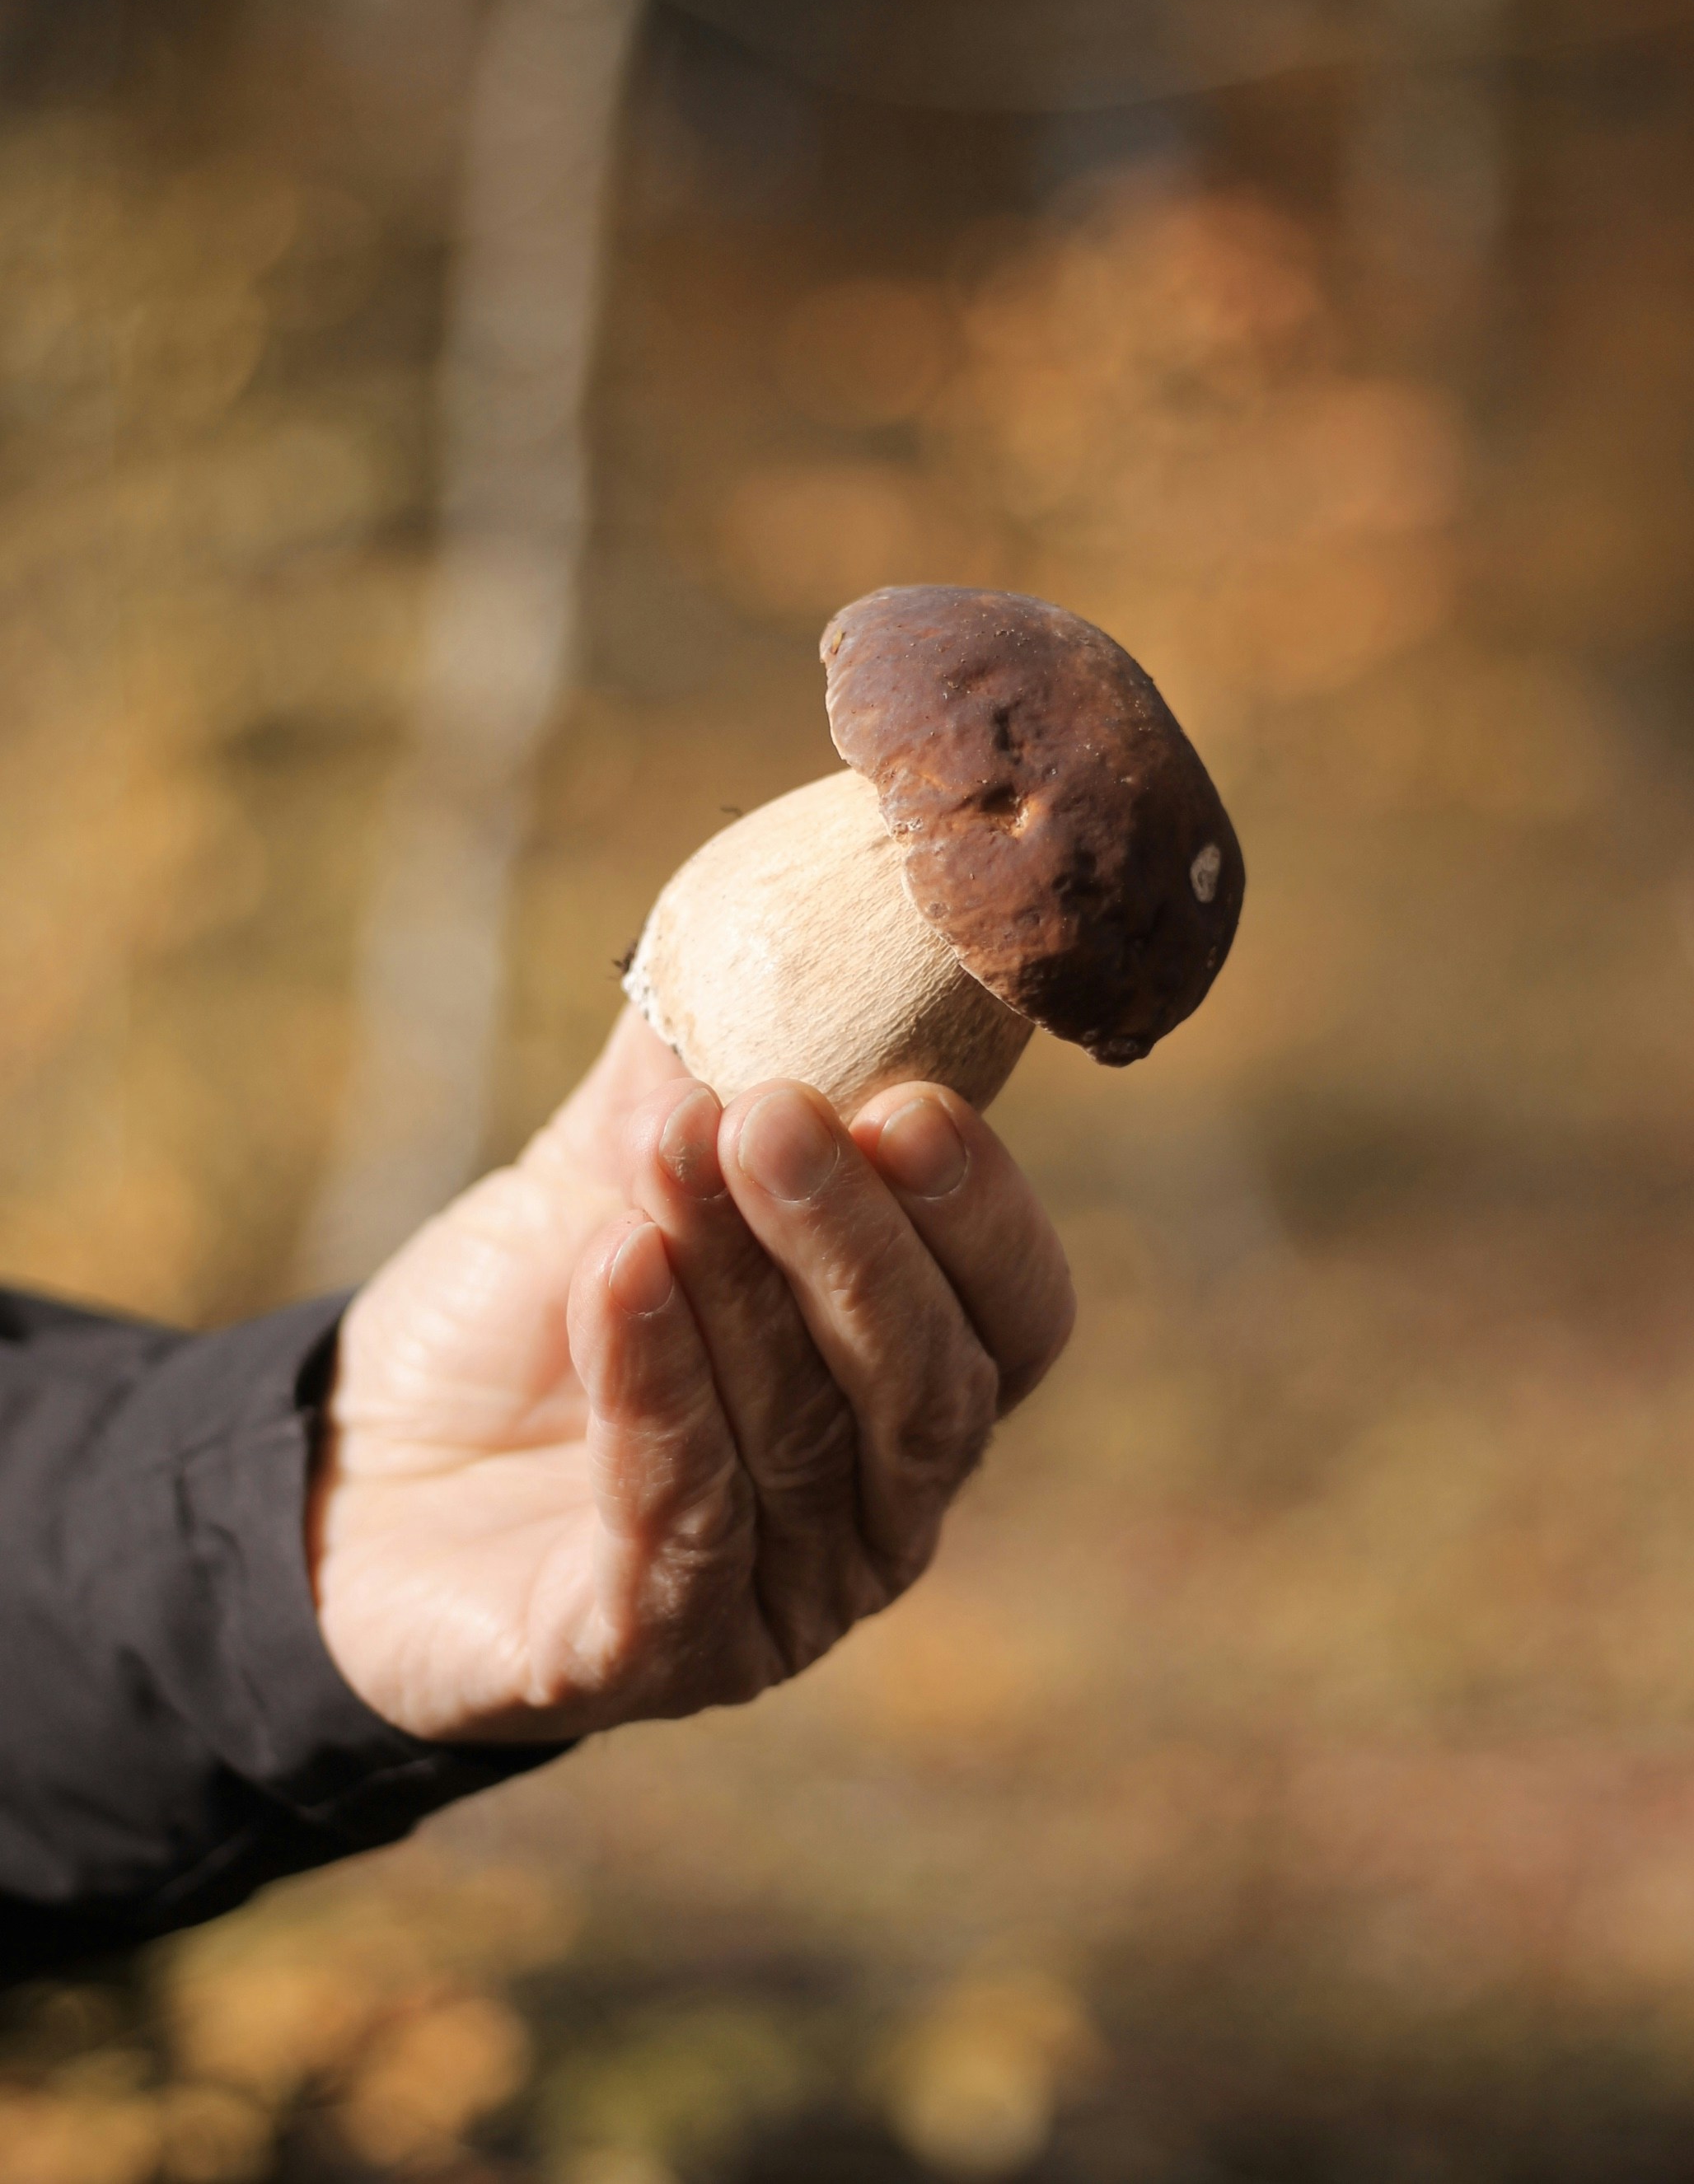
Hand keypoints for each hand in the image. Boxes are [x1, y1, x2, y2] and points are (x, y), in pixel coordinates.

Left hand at [308, 1007, 1074, 1743]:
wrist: (356, 1470)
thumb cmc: (530, 1314)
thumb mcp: (621, 1170)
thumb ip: (704, 1063)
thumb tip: (773, 903)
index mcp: (908, 1386)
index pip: (1014, 1317)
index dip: (981, 1216)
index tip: (907, 1100)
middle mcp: (878, 1507)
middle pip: (926, 1384)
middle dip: (851, 1238)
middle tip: (770, 1116)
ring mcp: (781, 1599)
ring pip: (804, 1441)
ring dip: (734, 1291)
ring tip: (661, 1161)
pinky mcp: (657, 1657)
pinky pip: (679, 1521)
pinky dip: (654, 1388)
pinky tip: (613, 1270)